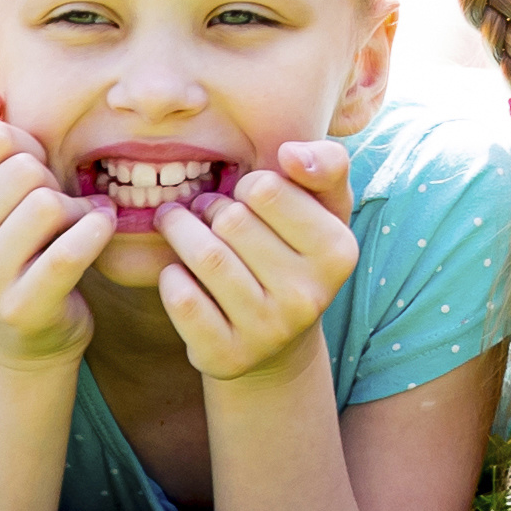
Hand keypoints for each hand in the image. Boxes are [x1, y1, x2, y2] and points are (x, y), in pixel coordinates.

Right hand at [0, 95, 114, 368]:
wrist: (22, 332)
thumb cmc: (7, 241)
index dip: (28, 148)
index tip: (29, 176)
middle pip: (26, 169)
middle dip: (52, 181)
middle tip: (53, 207)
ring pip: (51, 204)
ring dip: (76, 209)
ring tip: (71, 225)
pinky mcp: (24, 307)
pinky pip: (74, 247)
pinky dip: (98, 229)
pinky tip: (99, 228)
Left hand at [156, 142, 360, 382]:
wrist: (276, 340)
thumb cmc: (296, 253)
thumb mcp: (323, 208)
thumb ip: (325, 165)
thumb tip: (291, 153)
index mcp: (339, 252)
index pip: (266, 189)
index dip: (247, 185)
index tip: (244, 196)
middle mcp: (309, 297)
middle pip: (231, 222)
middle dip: (209, 207)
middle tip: (204, 210)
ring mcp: (269, 332)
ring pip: (205, 258)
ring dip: (180, 232)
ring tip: (175, 223)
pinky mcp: (227, 357)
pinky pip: (183, 300)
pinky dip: (170, 277)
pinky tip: (177, 272)